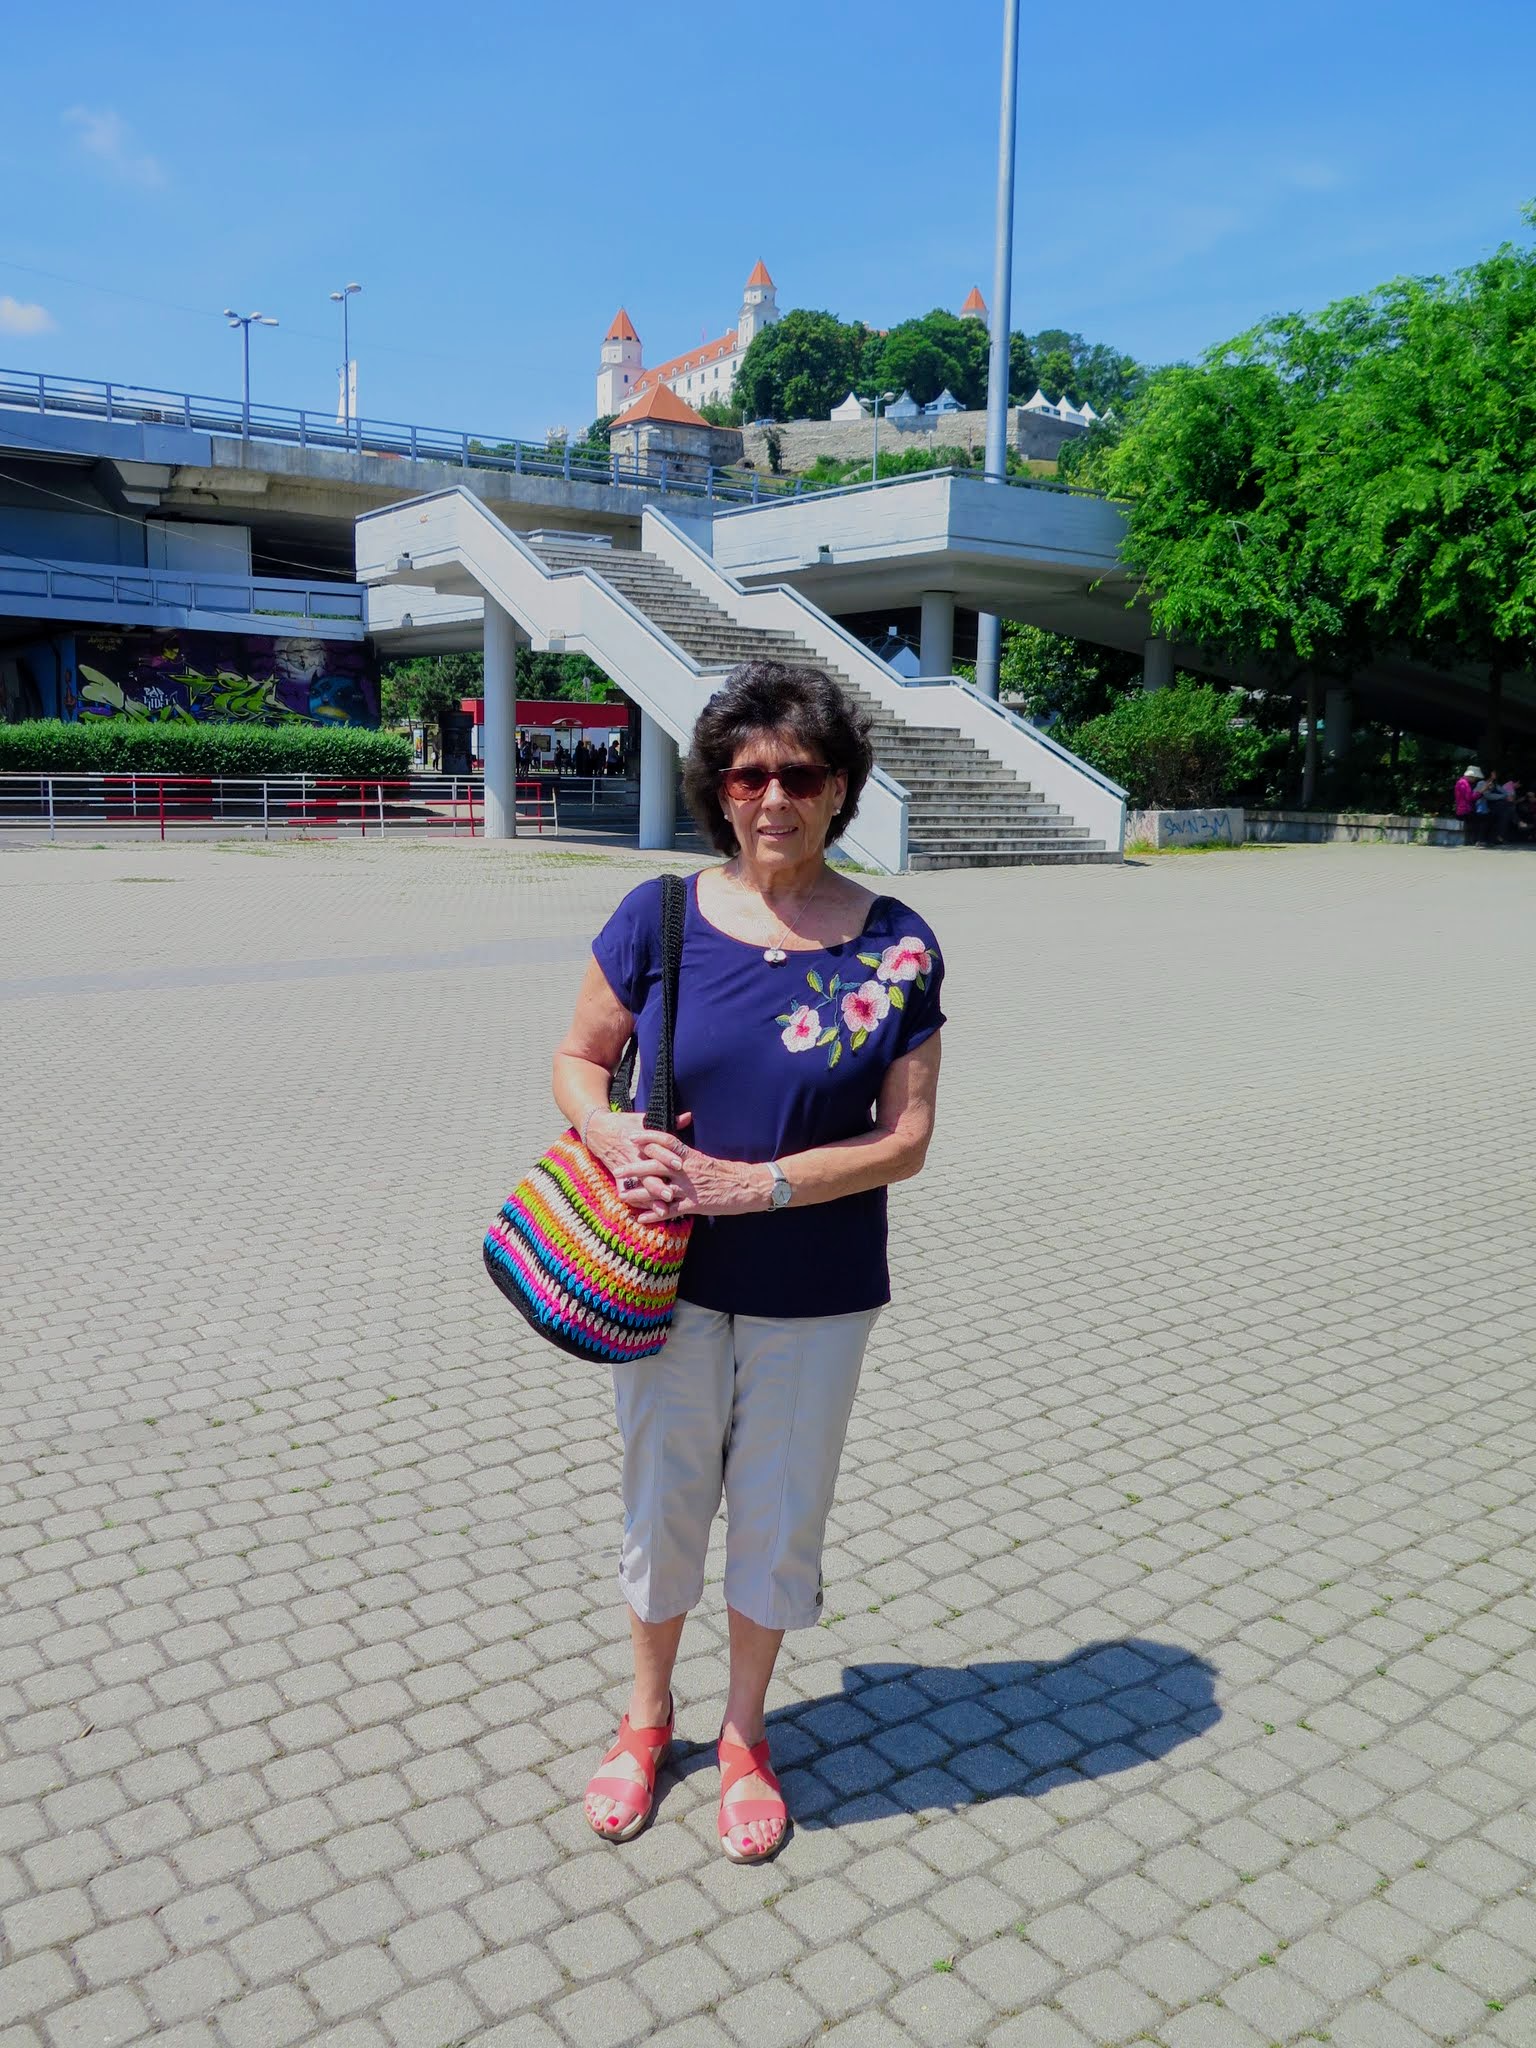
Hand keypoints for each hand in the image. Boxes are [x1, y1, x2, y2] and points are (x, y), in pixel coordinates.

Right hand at [585, 1111, 693, 1220]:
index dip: (667, 1156)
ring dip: (650, 1198)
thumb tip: (688, 1117)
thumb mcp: (645, 1119)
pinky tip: (645, 1213)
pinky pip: (625, 1190)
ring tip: (662, 1210)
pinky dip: (634, 1202)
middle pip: (648, 1171)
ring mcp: (626, 1167)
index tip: (679, 1164)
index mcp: (643, 1141)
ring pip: (639, 1185)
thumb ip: (669, 1121)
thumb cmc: (625, 1123)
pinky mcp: (618, 1175)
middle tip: (671, 1194)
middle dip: (659, 1184)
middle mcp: (634, 1156)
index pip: (656, 1148)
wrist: (598, 1129)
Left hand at [630, 1137, 769, 1221]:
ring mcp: (690, 1188)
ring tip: (622, 1195)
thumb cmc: (729, 1173)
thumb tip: (674, 1153)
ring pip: (659, 1189)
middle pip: (655, 1166)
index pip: (666, 1142)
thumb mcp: (707, 1160)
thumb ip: (689, 1157)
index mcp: (691, 1156)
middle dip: (634, 1168)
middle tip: (617, 1169)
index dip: (648, 1138)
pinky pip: (671, 1211)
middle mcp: (687, 1170)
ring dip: (639, 1193)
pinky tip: (642, 1219)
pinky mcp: (695, 1205)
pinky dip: (655, 1215)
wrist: (748, 1186)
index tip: (632, 1137)